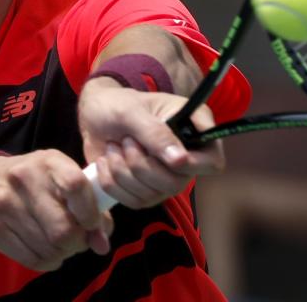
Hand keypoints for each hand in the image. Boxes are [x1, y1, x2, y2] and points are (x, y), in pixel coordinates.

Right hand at [0, 150, 112, 270]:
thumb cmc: (33, 182)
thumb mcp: (61, 180)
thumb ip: (90, 208)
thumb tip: (102, 245)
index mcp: (48, 161)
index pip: (77, 186)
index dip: (90, 213)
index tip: (92, 224)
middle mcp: (23, 178)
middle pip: (63, 229)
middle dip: (77, 243)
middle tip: (75, 240)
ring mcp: (3, 202)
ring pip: (48, 249)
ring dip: (61, 254)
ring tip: (58, 245)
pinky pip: (30, 259)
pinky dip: (45, 262)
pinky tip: (44, 252)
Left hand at [78, 78, 224, 208]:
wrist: (93, 116)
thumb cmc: (118, 104)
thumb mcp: (133, 112)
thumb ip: (156, 133)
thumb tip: (181, 160)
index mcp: (193, 128)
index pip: (213, 161)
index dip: (194, 165)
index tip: (168, 157)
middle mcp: (184, 158)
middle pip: (177, 183)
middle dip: (143, 164)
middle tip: (127, 140)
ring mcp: (165, 178)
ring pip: (153, 195)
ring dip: (124, 170)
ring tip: (115, 146)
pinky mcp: (144, 193)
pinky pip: (132, 201)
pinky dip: (113, 182)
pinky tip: (107, 160)